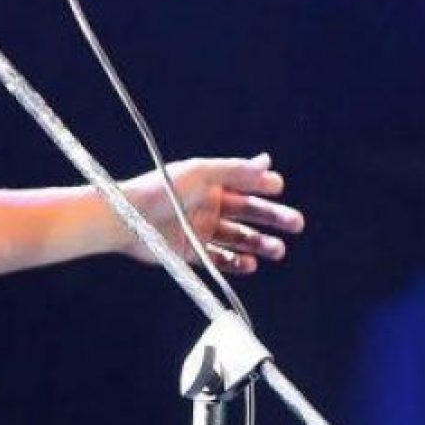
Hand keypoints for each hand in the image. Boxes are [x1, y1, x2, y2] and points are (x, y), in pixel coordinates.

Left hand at [119, 153, 304, 274]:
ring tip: (277, 250)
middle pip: (249, 213)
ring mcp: (201, 230)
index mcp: (210, 183)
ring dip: (260, 244)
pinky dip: (238, 263)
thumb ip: (235, 170)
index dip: (264, 187)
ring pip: (239, 238)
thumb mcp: (201, 172)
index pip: (246, 184)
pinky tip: (250, 262)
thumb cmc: (162, 189)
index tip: (279, 189)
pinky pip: (221, 259)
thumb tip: (267, 161)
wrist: (128, 219)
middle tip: (296, 224)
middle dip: (273, 217)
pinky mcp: (192, 252)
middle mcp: (208, 206)